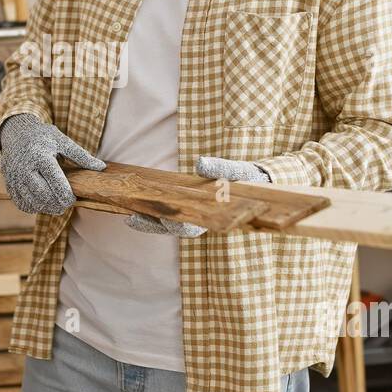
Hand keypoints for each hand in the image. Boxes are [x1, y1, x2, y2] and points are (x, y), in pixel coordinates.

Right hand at [0, 113, 104, 215]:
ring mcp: (15, 178)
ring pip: (32, 203)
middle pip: (44, 197)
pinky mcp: (9, 184)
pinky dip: (34, 207)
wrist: (16, 132)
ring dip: (47, 208)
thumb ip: (81, 156)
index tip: (74, 198)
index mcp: (41, 157)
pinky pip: (22, 204)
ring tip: (56, 205)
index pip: (56, 184)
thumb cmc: (43, 137)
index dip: (67, 196)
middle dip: (58, 205)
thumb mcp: (63, 141)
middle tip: (67, 204)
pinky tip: (42, 203)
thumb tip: (101, 167)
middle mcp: (25, 169)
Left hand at [122, 157, 270, 236]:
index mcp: (213, 215)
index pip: (189, 227)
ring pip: (168, 221)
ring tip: (129, 214)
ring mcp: (194, 212)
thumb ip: (223, 169)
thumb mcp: (242, 172)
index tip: (158, 221)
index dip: (172, 225)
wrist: (262, 181)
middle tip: (133, 217)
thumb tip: (201, 164)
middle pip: (173, 227)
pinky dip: (151, 210)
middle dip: (153, 223)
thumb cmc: (252, 178)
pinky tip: (135, 207)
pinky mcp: (187, 203)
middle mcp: (202, 218)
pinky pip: (167, 211)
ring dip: (149, 219)